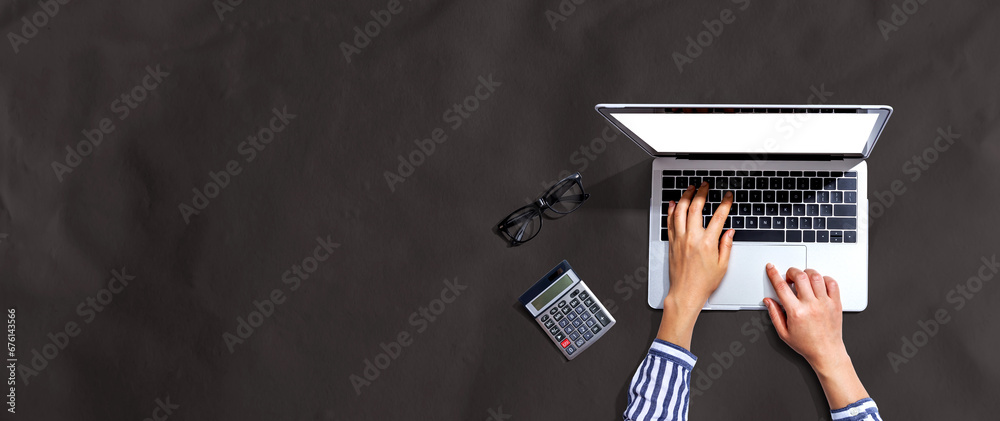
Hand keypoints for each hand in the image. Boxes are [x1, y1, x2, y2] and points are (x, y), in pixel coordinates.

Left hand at [656, 182, 733, 348]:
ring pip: (681, 212)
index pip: (719, 216)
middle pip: (696, 208)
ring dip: (686, 197)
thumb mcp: (722, 265)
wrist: (685, 293)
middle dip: (702, 193)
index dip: (725, 203)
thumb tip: (729, 231)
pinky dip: (672, 210)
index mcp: (707, 243)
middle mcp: (692, 238)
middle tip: (706, 186)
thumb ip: (726, 245)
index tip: (728, 196)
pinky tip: (674, 203)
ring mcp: (680, 239)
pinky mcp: (672, 243)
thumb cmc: (703, 282)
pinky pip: (670, 222)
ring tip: (690, 188)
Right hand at [763, 265, 846, 367]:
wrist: (826, 352)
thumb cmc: (807, 344)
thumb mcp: (783, 333)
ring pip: (816, 276)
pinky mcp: (836, 303)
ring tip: (804, 280)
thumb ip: (774, 314)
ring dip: (807, 273)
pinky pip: (832, 283)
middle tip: (789, 277)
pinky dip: (824, 279)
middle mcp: (811, 306)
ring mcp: (825, 303)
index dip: (774, 274)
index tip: (771, 268)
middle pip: (800, 276)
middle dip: (791, 272)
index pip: (781, 287)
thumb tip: (769, 301)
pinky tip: (818, 284)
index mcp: (796, 312)